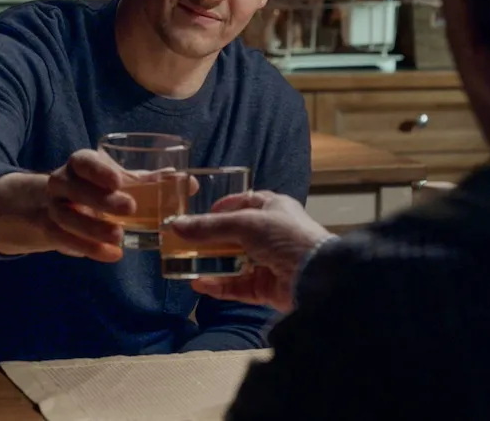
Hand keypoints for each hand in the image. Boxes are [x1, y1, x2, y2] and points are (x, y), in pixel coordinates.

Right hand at [0, 149, 137, 262]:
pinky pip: (66, 239)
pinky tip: (113, 254)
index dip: (98, 170)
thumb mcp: (115, 179)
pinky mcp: (51, 230)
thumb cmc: (95, 187)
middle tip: (130, 208)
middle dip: (101, 200)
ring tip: (120, 237)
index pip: (83, 162)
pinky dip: (90, 249)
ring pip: (67, 217)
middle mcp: (61, 182)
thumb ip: (146, 180)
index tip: (118, 180)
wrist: (54, 203)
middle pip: (75, 189)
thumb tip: (184, 179)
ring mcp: (53, 206)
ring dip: (93, 228)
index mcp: (79, 164)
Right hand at [169, 191, 334, 312]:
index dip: (223, 207)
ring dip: (211, 265)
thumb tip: (175, 225)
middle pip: (235, 235)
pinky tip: (199, 284)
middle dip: (210, 241)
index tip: (200, 215)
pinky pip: (238, 286)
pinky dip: (220, 285)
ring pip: (234, 262)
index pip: (245, 202)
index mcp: (274, 208)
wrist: (315, 276)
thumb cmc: (283, 236)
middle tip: (185, 244)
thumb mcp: (244, 223)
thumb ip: (210, 227)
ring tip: (185, 266)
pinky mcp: (267, 288)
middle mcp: (272, 234)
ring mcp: (269, 262)